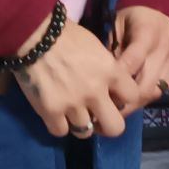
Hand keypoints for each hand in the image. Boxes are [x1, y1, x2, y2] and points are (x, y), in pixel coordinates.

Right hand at [0, 13, 139, 139]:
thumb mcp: (98, 49)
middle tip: (97, 117)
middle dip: (107, 125)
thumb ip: (108, 71)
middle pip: (115, 128)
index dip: (123, 99)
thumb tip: (111, 90)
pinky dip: (58, 125)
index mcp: (111, 72)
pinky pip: (60, 131)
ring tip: (72, 114)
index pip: (132, 97)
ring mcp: (73, 104)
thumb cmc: (68, 36)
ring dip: (79, 124)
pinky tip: (55, 113)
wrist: (36, 35)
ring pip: (85, 132)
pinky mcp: (51, 111)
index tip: (113, 98)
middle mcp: (96, 92)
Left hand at [111, 5, 168, 107]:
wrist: (162, 8)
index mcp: (147, 32)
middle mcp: (164, 47)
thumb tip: (102, 79)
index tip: (101, 93)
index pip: (133, 62)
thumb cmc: (133, 17)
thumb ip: (112, 49)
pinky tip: (133, 100)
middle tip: (106, 110)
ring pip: (155, 90)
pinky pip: (162, 88)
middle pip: (146, 84)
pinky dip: (147, 96)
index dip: (117, 80)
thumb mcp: (117, 26)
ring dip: (136, 103)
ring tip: (118, 110)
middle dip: (125, 101)